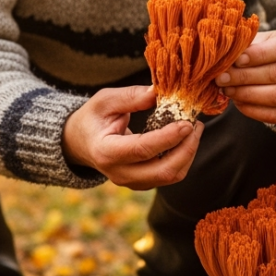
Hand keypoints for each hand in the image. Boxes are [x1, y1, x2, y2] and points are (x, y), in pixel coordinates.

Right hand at [62, 85, 201, 189]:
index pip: (142, 149)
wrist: (80, 143)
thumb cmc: (92, 119)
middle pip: (163, 171)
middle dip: (187, 149)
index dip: (168, 137)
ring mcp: (131, 182)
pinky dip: (182, 158)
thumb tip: (158, 92)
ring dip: (188, 154)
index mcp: (106, 152)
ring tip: (194, 130)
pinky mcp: (142, 182)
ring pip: (170, 176)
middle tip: (196, 125)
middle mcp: (119, 173)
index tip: (186, 123)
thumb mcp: (105, 100)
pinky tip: (184, 139)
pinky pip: (168, 176)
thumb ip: (131, 97)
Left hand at [215, 28, 275, 123]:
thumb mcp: (263, 40)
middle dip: (244, 77)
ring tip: (227, 90)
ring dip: (247, 94)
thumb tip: (225, 57)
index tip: (236, 60)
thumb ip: (247, 46)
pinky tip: (237, 102)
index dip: (258, 55)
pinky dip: (253, 110)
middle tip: (222, 78)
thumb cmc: (270, 50)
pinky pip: (275, 115)